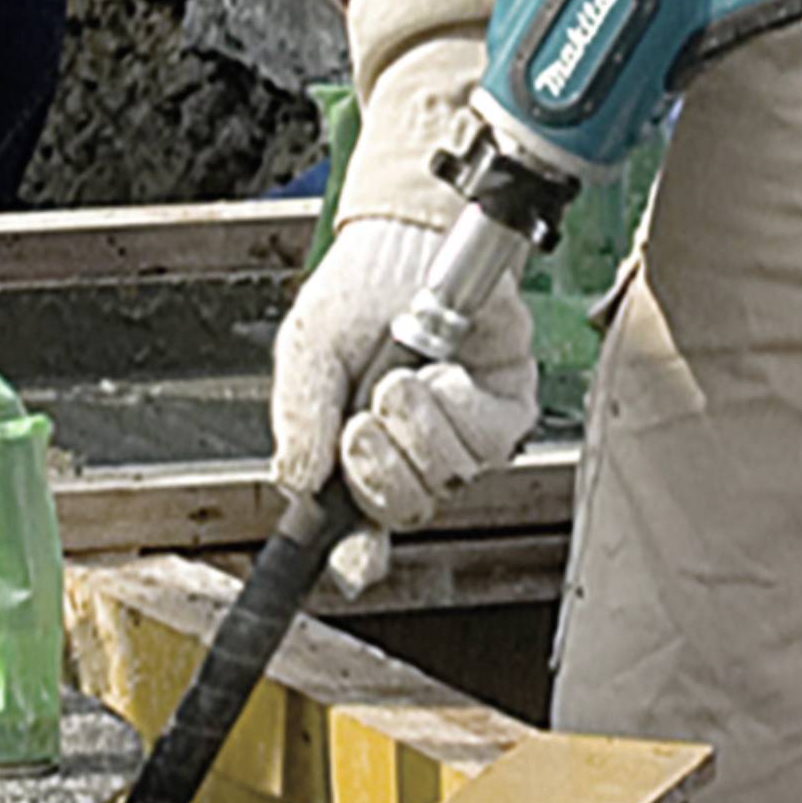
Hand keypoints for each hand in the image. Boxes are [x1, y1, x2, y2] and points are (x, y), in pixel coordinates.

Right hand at [270, 215, 536, 593]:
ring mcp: (462, 440)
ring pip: (448, 479)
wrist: (413, 236)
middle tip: (362, 421)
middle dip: (380, 468)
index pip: (356, 533)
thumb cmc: (361, 292)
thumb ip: (297, 417)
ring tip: (403, 380)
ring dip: (419, 430)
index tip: (353, 565)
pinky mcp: (505, 412)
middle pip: (403, 511)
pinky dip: (460, 407)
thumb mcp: (307, 351)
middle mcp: (411, 458)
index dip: (355, 558)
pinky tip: (445, 373)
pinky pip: (489, 441)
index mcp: (355, 457)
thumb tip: (296, 480)